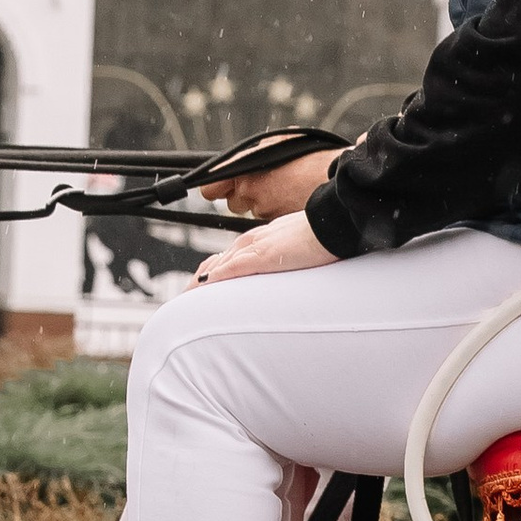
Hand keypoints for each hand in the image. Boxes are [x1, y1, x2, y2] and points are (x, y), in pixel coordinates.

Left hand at [194, 211, 336, 284]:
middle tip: (187, 298)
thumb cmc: (324, 234)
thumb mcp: (300, 247)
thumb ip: (288, 257)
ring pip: (218, 267)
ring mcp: (255, 247)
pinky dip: (215, 280)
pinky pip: (230, 269)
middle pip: (216, 262)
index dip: (212, 272)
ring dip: (201, 284)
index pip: (228, 257)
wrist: (333, 221)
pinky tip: (203, 290)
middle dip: (199, 281)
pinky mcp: (261, 256)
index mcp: (260, 238)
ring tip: (187, 299)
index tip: (204, 287)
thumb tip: (288, 268)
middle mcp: (251, 240)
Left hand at [207, 145, 336, 223]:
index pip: (210, 190)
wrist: (340, 179)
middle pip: (234, 203)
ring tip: (286, 192)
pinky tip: (293, 201)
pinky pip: (270, 221)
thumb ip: (252, 153)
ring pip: (254, 212)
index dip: (217, 188)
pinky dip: (278, 213)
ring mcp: (264, 209)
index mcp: (244, 169)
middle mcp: (250, 191)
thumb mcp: (278, 144)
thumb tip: (239, 158)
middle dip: (246, 197)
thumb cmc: (313, 158)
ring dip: (265, 205)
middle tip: (266, 186)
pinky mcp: (278, 224)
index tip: (223, 187)